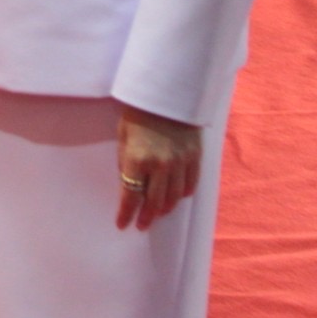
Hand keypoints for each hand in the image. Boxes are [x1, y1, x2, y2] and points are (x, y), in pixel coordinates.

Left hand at [114, 102, 202, 231]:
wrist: (166, 93)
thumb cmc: (138, 112)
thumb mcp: (123, 136)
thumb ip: (125, 161)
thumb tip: (128, 182)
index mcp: (137, 160)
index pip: (130, 196)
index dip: (125, 213)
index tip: (122, 224)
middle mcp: (159, 165)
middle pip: (153, 201)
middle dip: (146, 216)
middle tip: (142, 225)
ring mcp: (179, 162)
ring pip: (174, 197)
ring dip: (164, 209)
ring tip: (158, 214)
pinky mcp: (194, 157)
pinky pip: (190, 184)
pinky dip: (183, 194)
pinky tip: (176, 198)